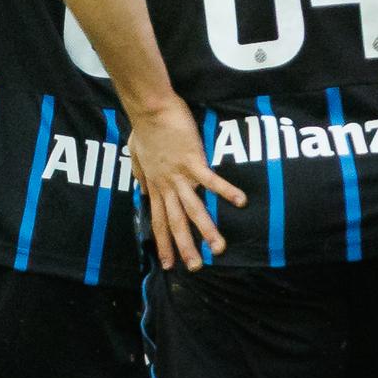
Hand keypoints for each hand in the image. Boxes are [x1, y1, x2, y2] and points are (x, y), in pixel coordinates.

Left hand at [125, 93, 247, 270]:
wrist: (149, 108)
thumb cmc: (144, 128)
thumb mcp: (137, 156)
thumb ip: (141, 175)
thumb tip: (142, 189)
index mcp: (155, 184)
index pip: (158, 220)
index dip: (163, 242)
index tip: (168, 264)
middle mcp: (166, 184)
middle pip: (175, 221)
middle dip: (184, 247)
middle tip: (195, 268)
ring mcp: (179, 174)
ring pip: (193, 208)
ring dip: (207, 229)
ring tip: (219, 248)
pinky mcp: (192, 160)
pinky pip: (210, 179)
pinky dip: (225, 190)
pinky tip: (241, 202)